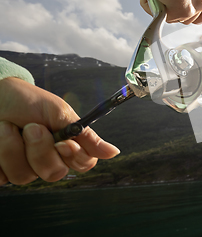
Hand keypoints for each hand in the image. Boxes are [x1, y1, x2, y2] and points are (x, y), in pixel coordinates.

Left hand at [0, 77, 119, 184]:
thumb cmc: (29, 101)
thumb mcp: (60, 113)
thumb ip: (85, 135)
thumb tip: (113, 152)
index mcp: (67, 147)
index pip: (83, 164)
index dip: (75, 156)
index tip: (62, 142)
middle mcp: (47, 161)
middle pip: (54, 173)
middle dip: (40, 150)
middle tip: (31, 127)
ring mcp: (24, 168)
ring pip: (24, 176)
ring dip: (12, 148)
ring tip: (7, 127)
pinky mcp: (1, 172)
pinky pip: (2, 176)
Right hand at [140, 0, 201, 24]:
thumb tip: (167, 0)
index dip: (196, 16)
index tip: (186, 15)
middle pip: (191, 19)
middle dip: (177, 13)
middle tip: (164, 0)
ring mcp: (194, 6)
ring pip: (177, 19)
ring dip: (165, 10)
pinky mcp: (183, 10)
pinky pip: (164, 17)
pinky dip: (153, 8)